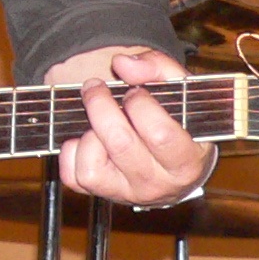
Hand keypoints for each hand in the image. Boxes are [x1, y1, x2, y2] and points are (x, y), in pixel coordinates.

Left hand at [47, 44, 212, 205]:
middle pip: (120, 144)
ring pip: (93, 169)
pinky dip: (71, 153)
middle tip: (97, 88)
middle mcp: (159, 185)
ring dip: (88, 135)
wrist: (174, 161)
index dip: (141, 105)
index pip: (160, 134)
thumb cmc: (178, 120)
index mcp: (187, 162)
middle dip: (101, 105)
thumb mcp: (181, 90)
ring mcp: (129, 194)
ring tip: (97, 122)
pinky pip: (73, 177)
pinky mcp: (103, 194)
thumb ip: (158, 67)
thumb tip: (122, 64)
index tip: (135, 92)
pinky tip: (87, 138)